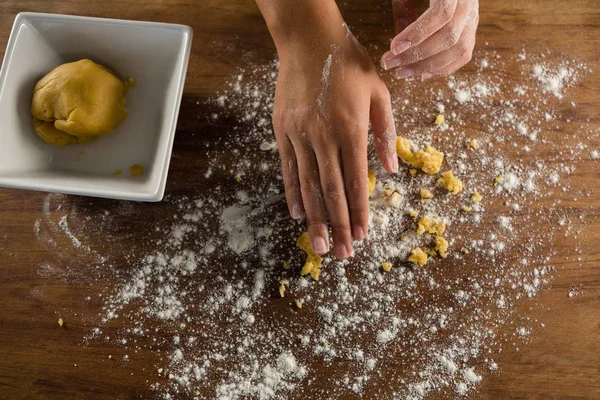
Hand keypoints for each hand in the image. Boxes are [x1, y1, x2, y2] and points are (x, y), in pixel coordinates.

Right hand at [257, 1, 397, 258]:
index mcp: (351, 128)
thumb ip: (386, 132)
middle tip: (342, 254)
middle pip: (331, 191)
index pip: (356, 180)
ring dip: (315, 218)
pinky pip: (288, 168)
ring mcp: (300, 135)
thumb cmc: (349, 64)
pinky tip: (297, 213)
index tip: (363, 236)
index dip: (360, 211)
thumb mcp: (379, 92)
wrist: (308, 39)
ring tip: (320, 245)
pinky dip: (293, 192)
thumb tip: (391, 169)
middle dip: (339, 225)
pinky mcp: (283, 130)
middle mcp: (324, 136)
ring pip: (308, 185)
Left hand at [381, 0, 478, 79]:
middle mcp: (468, 4)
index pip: (442, 14)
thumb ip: (403, 5)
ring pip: (458, 50)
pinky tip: (421, 74)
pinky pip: (463, 55)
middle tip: (389, 64)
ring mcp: (472, 18)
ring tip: (401, 72)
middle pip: (449, 37)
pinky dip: (442, 68)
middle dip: (416, 56)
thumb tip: (397, 43)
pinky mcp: (471, 29)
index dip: (417, 34)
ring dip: (427, 67)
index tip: (394, 48)